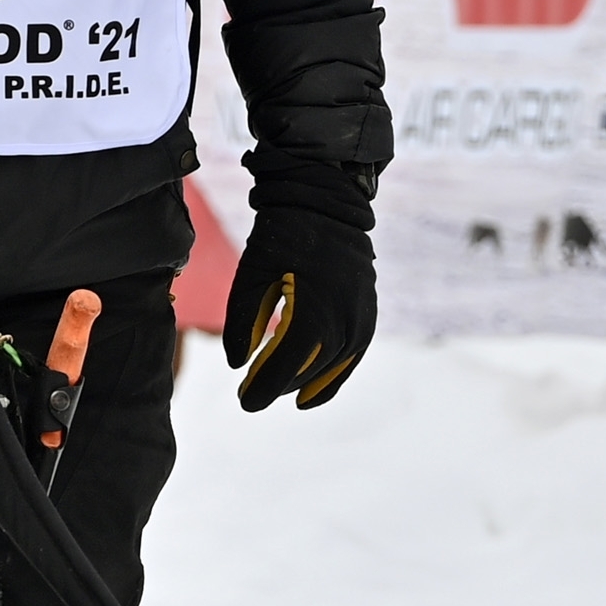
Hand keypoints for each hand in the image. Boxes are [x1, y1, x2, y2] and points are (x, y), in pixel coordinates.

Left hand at [223, 204, 374, 411]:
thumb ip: (243, 322)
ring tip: (284, 394)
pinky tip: (313, 388)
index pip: (287, 364)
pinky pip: (353, 354)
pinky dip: (334, 375)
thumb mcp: (252, 275)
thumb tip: (237, 365)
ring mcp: (361, 317)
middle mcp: (344, 319)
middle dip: (279, 384)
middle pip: (310, 369)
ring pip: (334, 366)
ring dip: (307, 383)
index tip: (244, 401)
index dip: (264, 386)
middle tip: (251, 393)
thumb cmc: (281, 237)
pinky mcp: (368, 312)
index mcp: (314, 310)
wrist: (325, 204)